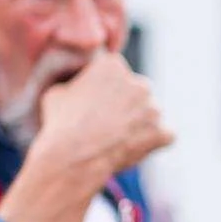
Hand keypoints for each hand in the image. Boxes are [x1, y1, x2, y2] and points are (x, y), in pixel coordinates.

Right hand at [29, 51, 172, 183]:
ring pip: (150, 114)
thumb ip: (75, 82)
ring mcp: (154, 108)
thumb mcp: (57, 92)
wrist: (74, 156)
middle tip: (106, 124)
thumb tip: (77, 84)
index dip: (103, 90)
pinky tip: (135, 149)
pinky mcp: (163, 132)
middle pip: (136, 92)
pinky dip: (154, 143)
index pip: (114, 73)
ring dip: (139, 124)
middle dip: (126, 105)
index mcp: (113, 65)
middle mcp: (139, 82)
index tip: (94, 105)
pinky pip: (164, 136)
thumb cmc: (61, 123)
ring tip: (116, 139)